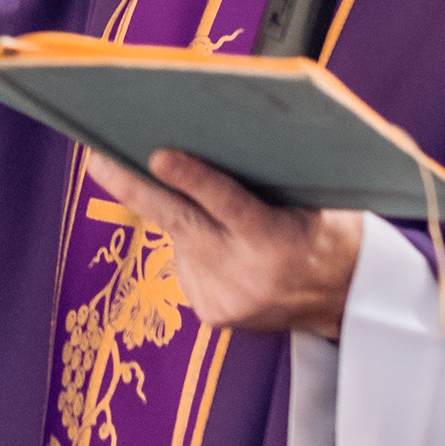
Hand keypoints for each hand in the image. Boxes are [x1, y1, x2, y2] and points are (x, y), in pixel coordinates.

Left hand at [83, 148, 361, 337]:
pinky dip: (195, 247)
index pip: (229, 205)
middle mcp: (248, 277)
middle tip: (98, 159)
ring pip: (181, 241)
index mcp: (280, 243)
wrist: (346, 302)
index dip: (192, 179)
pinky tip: (222, 247)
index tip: (158, 155)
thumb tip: (216, 131)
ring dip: (184, 217)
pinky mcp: (212, 314)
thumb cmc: (330, 233)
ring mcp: (226, 300)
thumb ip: (274, 177)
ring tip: (216, 213)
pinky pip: (186, 264)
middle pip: (181, 224)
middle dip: (133, 189)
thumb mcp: (319, 201)